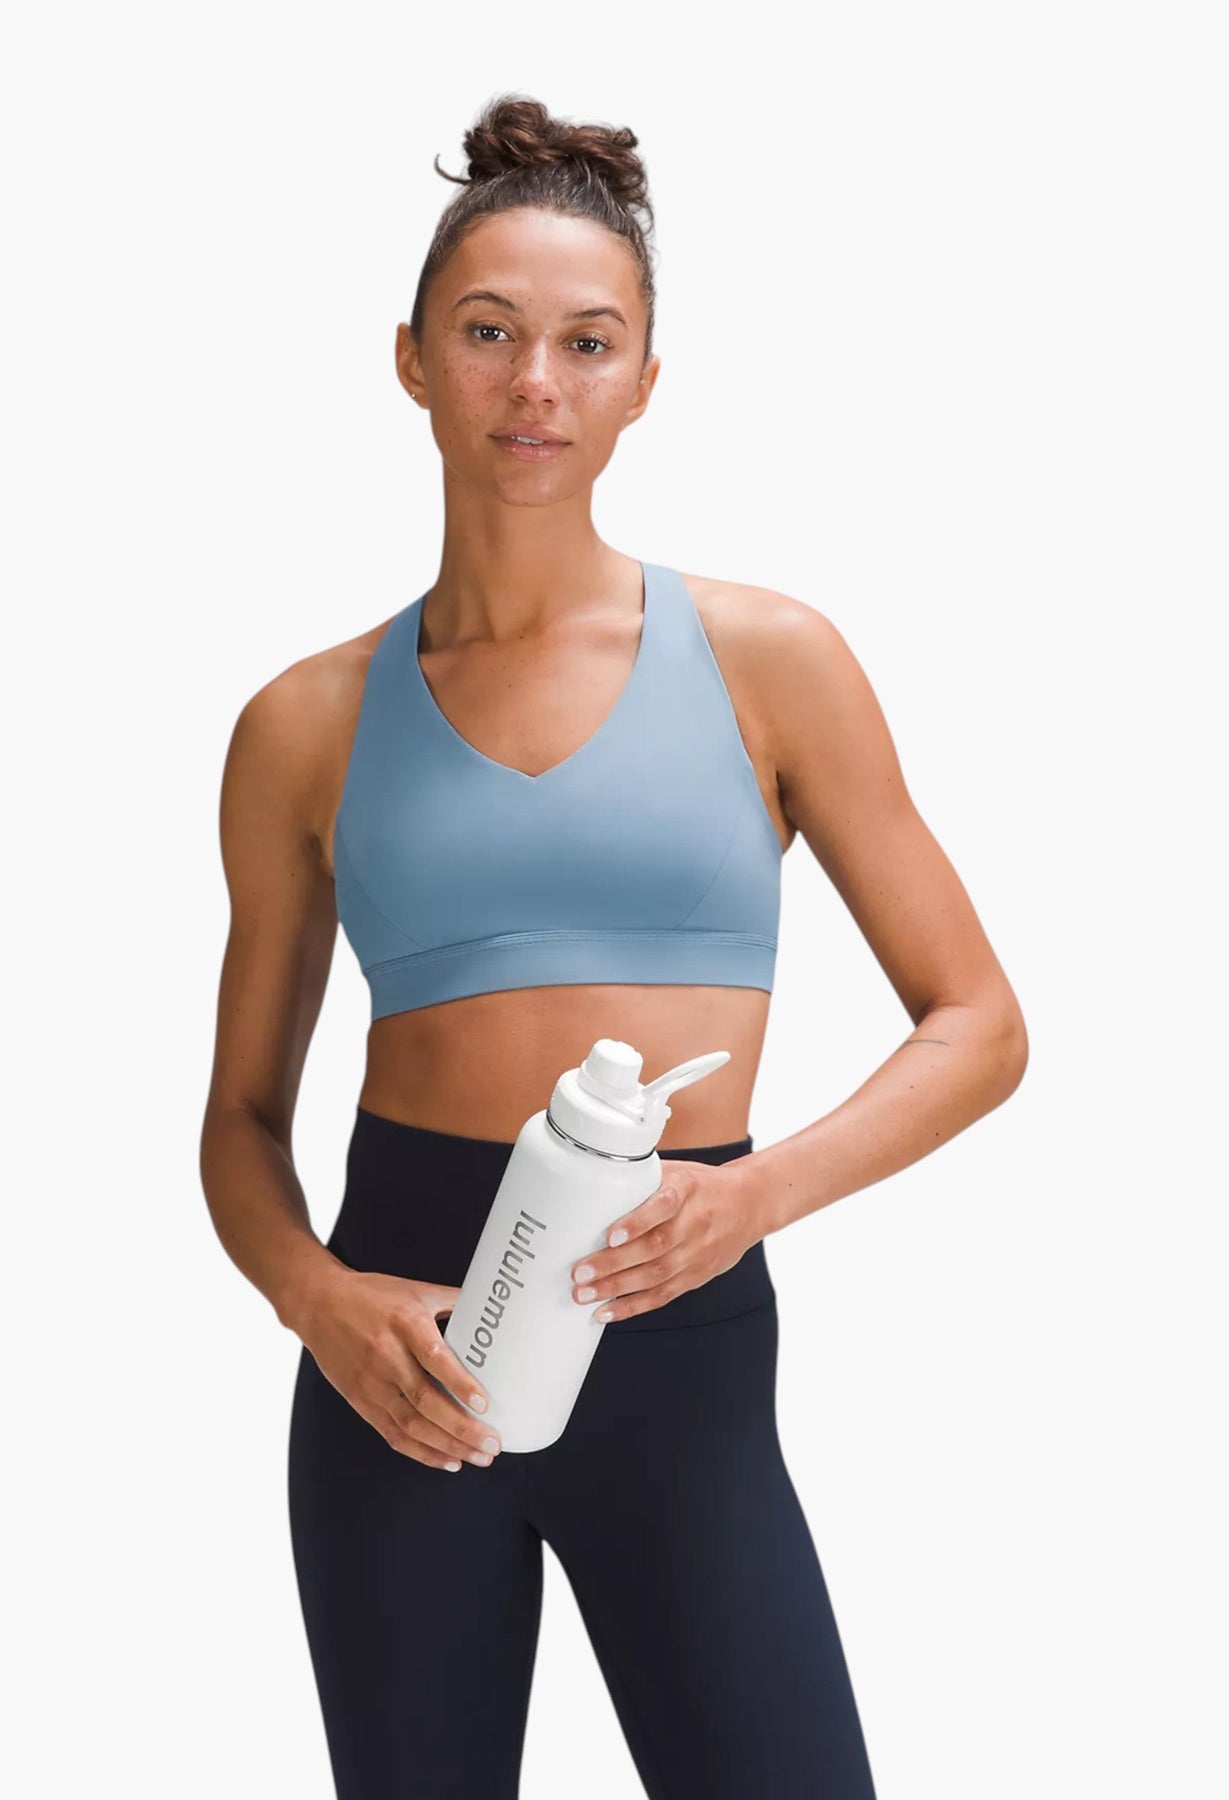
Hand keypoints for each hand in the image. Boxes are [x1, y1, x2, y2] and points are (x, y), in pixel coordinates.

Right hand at [299, 1268, 503, 1472]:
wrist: (318, 1304)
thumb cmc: (372, 1295)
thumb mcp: (416, 1290)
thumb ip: (453, 1300)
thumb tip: (493, 1305)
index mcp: (405, 1324)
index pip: (435, 1358)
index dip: (460, 1384)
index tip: (484, 1404)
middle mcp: (387, 1356)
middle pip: (426, 1401)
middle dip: (462, 1428)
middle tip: (491, 1444)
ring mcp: (371, 1383)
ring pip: (411, 1424)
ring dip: (447, 1446)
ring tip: (477, 1457)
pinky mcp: (360, 1400)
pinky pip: (392, 1433)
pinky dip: (421, 1451)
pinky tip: (447, 1460)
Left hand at [570, 1158, 764, 1323]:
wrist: (748, 1204)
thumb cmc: (700, 1185)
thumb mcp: (676, 1170)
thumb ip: (641, 1177)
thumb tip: (591, 1176)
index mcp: (687, 1190)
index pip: (663, 1206)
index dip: (638, 1222)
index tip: (610, 1235)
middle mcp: (694, 1223)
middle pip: (654, 1247)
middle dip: (613, 1264)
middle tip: (579, 1273)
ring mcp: (697, 1253)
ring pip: (656, 1275)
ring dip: (617, 1288)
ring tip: (584, 1294)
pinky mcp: (696, 1276)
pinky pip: (664, 1295)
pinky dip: (634, 1306)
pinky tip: (607, 1311)